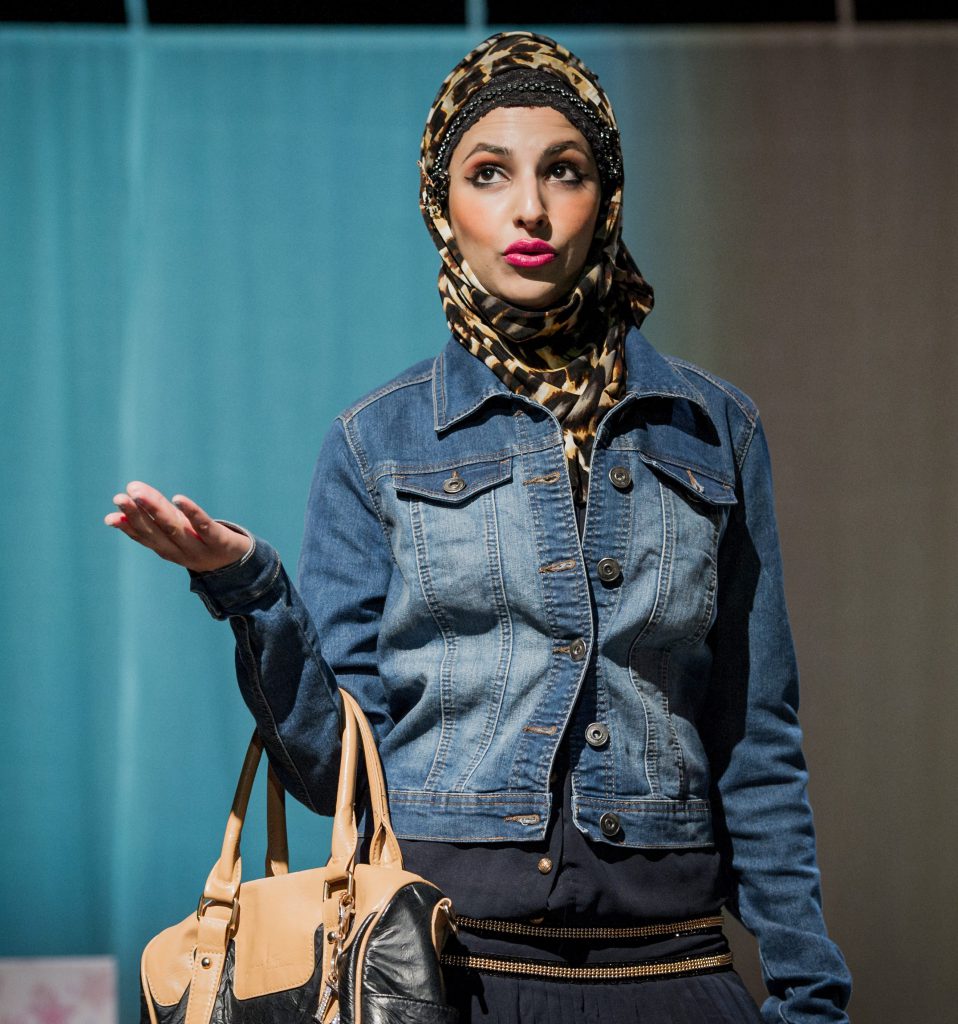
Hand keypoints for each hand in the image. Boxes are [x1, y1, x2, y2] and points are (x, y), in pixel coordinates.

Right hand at [104, 481, 252, 572]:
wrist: (239, 564)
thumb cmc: (201, 541)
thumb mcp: (178, 526)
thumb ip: (156, 510)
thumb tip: (130, 487)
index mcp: (167, 549)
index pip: (144, 537)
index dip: (127, 525)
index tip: (111, 513)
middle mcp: (180, 552)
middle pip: (155, 532)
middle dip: (136, 515)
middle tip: (120, 498)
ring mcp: (200, 548)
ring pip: (174, 528)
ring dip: (156, 510)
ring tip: (140, 494)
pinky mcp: (220, 542)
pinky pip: (204, 526)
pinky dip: (191, 513)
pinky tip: (179, 499)